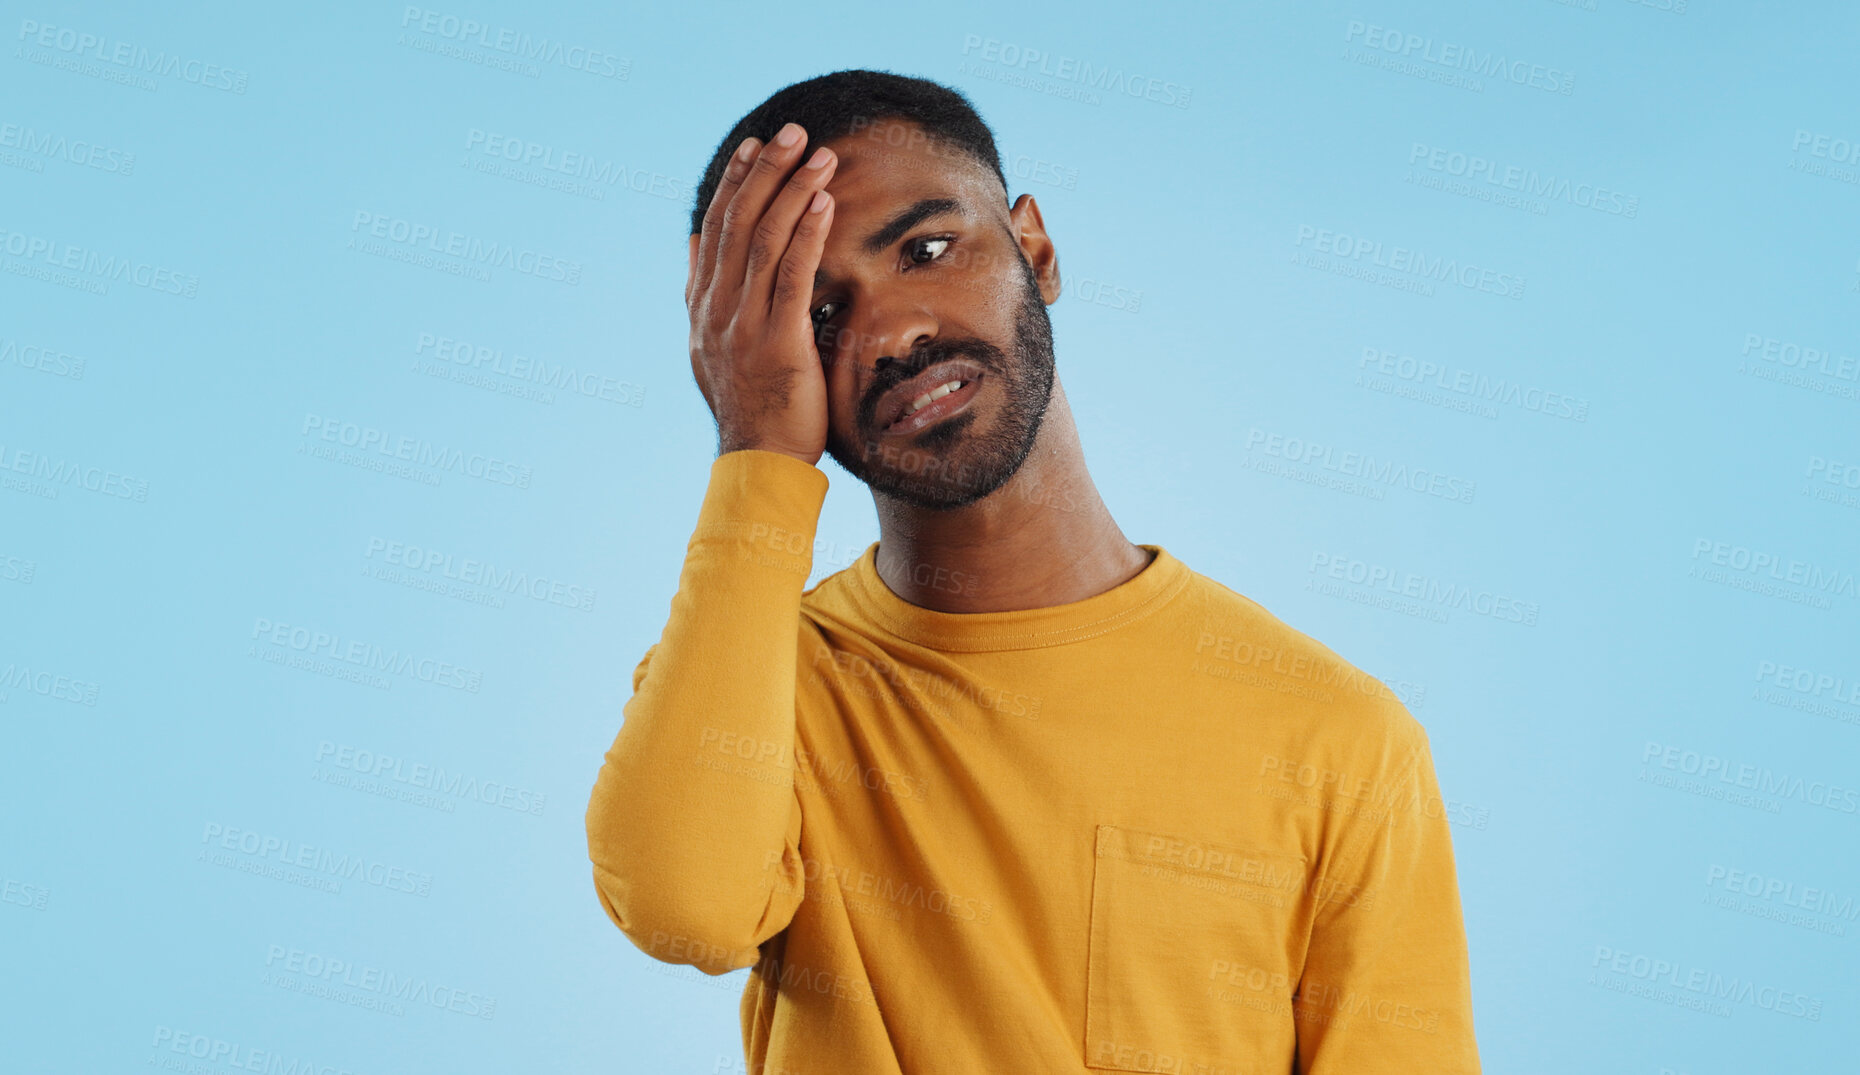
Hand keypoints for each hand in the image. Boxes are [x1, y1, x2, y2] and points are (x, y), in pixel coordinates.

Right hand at [686, 122, 837, 464]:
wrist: (758, 462)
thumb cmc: (749, 406)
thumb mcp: (710, 347)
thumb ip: (702, 295)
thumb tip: (694, 247)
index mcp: (702, 307)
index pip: (716, 229)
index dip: (735, 183)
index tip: (756, 145)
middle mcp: (716, 310)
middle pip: (740, 224)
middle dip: (767, 172)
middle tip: (794, 132)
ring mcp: (743, 326)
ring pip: (766, 241)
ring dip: (795, 191)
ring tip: (821, 156)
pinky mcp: (777, 342)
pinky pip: (792, 277)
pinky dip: (808, 235)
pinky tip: (824, 204)